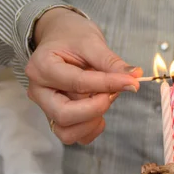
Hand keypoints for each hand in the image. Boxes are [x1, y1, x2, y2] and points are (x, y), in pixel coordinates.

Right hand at [25, 8, 142, 144]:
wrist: (61, 37)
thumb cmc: (72, 37)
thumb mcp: (92, 42)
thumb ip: (112, 62)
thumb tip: (134, 78)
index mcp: (42, 67)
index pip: (77, 83)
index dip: (108, 84)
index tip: (132, 82)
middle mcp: (39, 91)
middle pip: (64, 114)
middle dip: (96, 107)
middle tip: (113, 93)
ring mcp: (46, 107)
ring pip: (66, 132)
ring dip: (92, 121)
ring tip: (104, 99)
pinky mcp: (56, 117)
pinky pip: (73, 136)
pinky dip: (90, 129)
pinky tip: (100, 112)